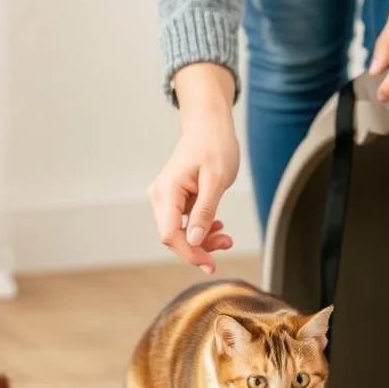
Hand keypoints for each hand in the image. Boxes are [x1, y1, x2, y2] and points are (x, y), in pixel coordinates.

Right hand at [149, 63, 239, 273]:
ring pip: (180, 231)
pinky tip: (218, 227)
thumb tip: (195, 241)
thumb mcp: (216, 180)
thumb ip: (205, 211)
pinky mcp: (176, 198)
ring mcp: (167, 197)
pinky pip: (185, 222)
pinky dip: (201, 228)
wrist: (209, 123)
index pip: (170, 235)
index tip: (210, 264)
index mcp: (167, 192)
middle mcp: (161, 197)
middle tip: (227, 246)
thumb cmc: (215, 145)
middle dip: (199, 248)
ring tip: (226, 237)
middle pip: (173, 237)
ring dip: (203, 240)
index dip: (190, 254)